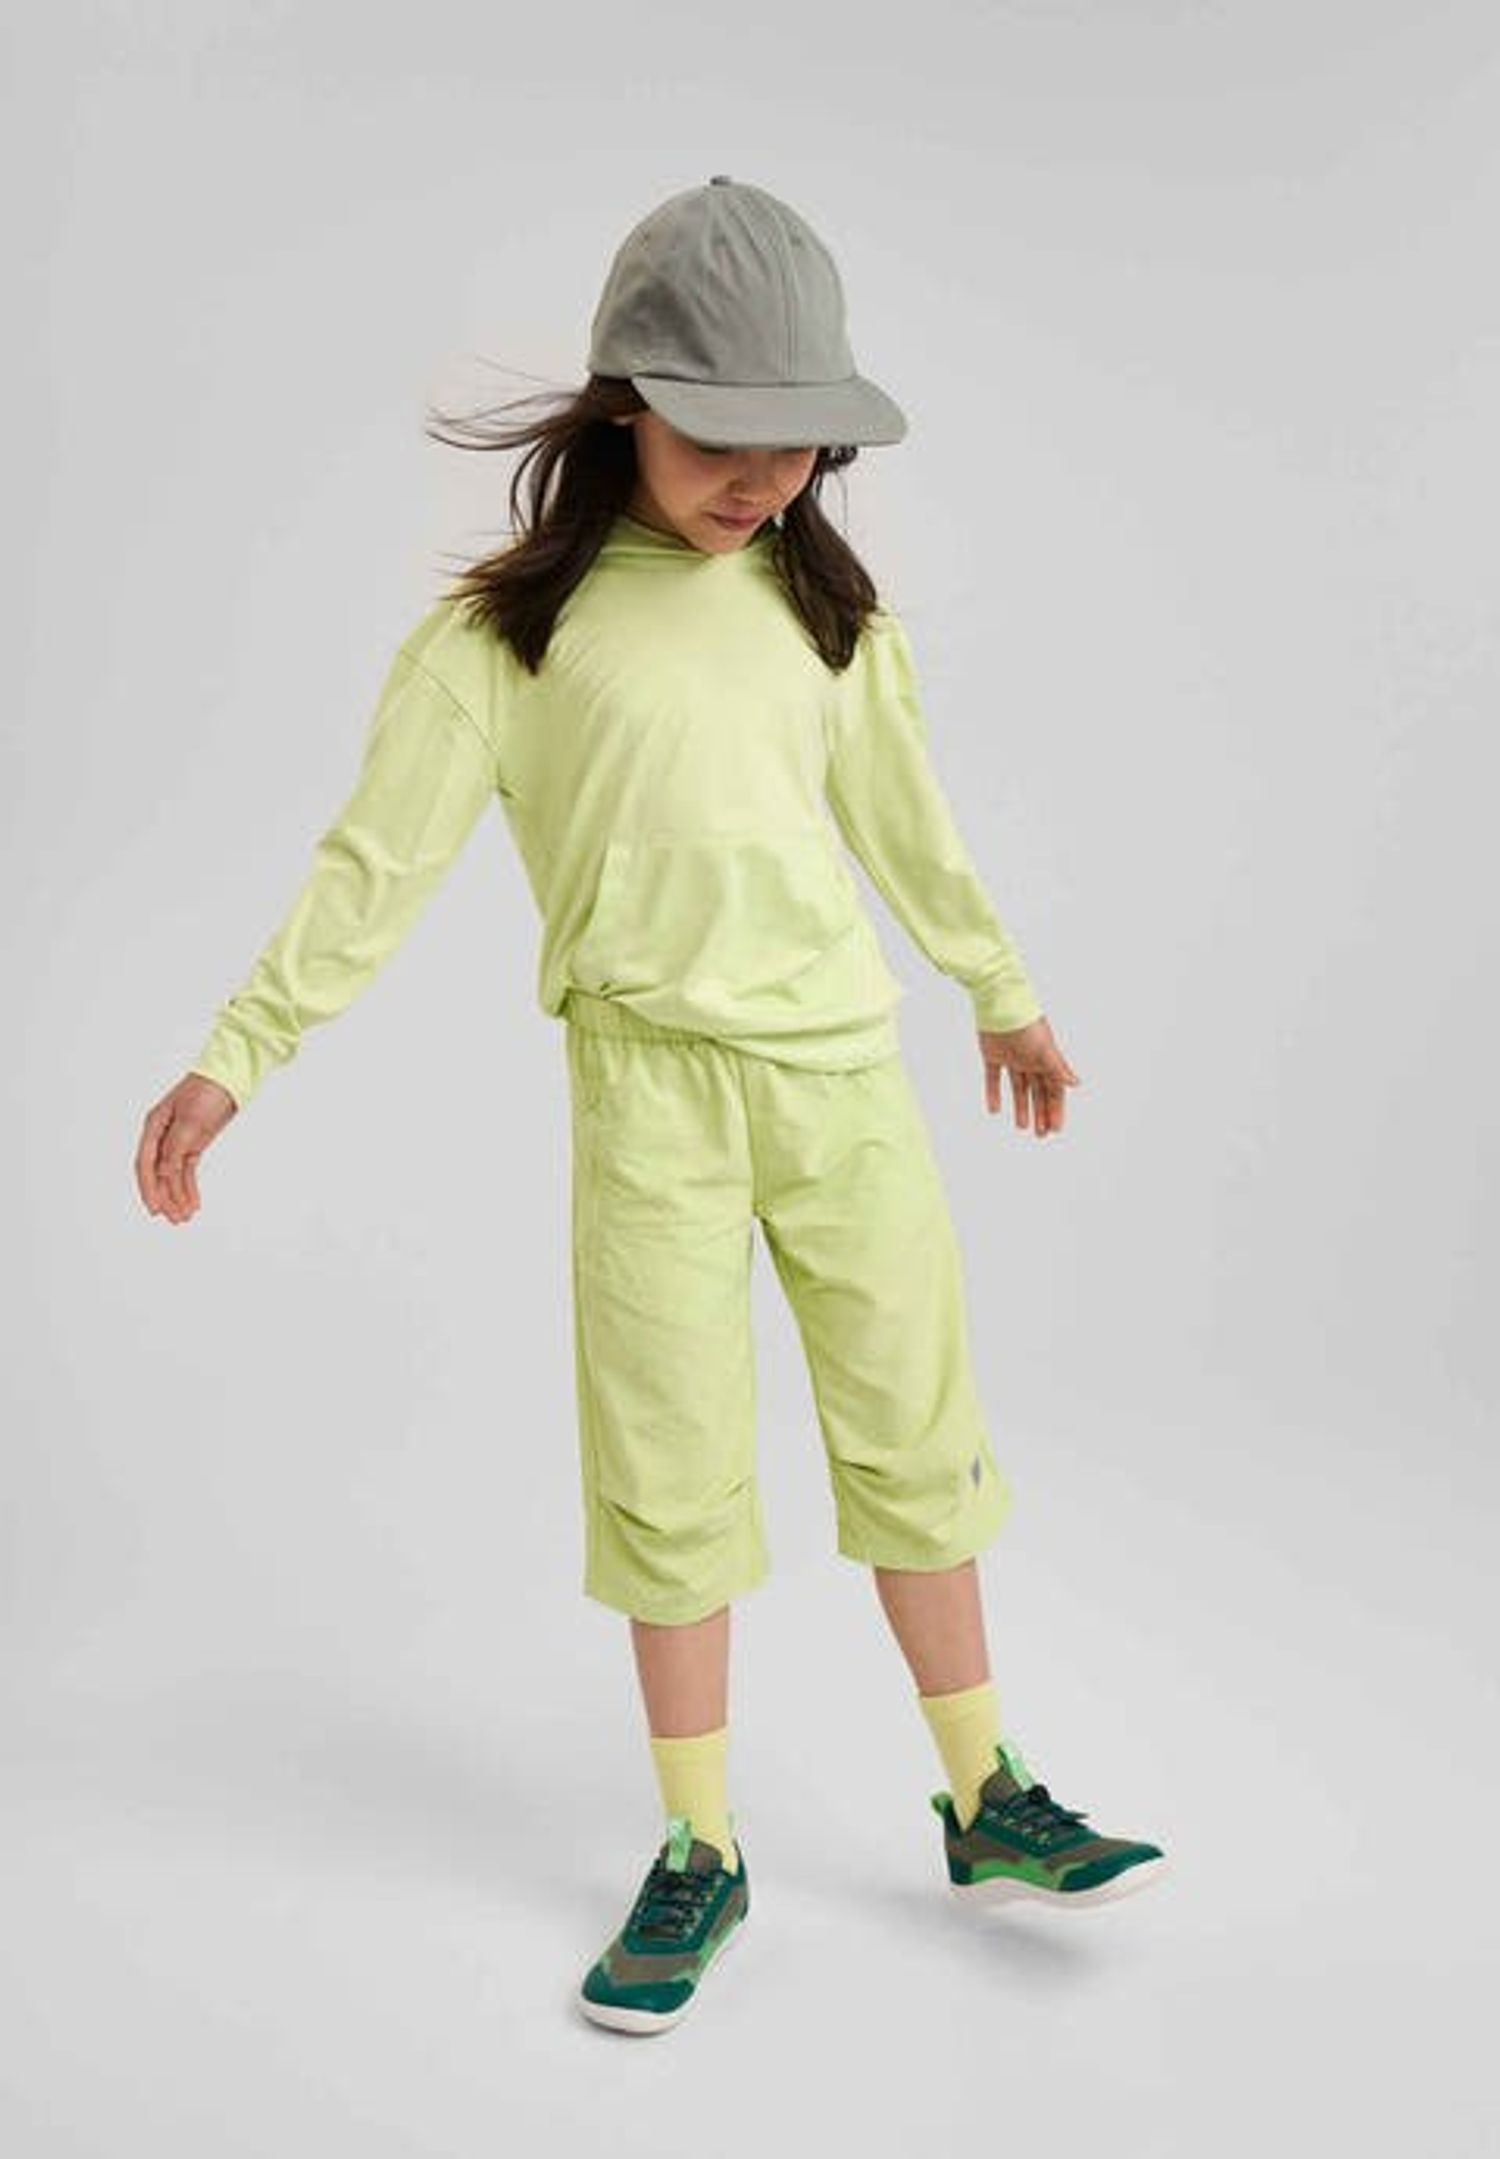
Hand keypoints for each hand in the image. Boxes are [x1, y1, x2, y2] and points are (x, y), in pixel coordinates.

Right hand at [135, 1074, 237, 1223]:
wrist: (230, 1078)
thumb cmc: (207, 1091)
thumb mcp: (190, 1120)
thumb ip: (175, 1148)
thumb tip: (163, 1174)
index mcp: (154, 1126)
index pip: (145, 1163)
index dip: (148, 1188)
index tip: (155, 1208)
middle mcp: (162, 1135)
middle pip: (157, 1173)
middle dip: (164, 1197)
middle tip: (173, 1219)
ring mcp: (178, 1140)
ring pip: (173, 1175)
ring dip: (177, 1196)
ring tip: (185, 1217)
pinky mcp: (194, 1144)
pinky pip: (187, 1170)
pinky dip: (189, 1186)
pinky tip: (193, 1202)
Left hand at [978, 1016, 1080, 1136]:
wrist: (1000, 1003)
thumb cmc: (1026, 1024)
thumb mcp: (1045, 1049)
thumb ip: (1058, 1068)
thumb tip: (1076, 1084)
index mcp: (1046, 1059)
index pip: (1054, 1090)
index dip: (1055, 1109)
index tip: (1054, 1129)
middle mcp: (1031, 1060)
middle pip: (1038, 1092)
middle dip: (1041, 1112)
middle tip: (1040, 1134)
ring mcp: (1012, 1057)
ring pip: (1018, 1088)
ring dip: (1021, 1107)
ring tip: (1022, 1126)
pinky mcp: (993, 1054)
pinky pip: (993, 1078)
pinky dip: (993, 1094)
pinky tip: (994, 1110)